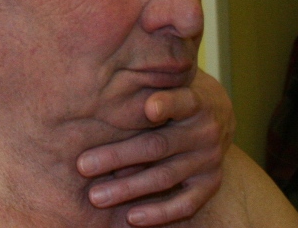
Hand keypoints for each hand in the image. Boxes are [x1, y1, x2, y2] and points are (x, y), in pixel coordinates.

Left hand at [77, 71, 232, 225]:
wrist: (215, 114)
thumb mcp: (165, 84)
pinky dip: (158, 213)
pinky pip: (185, 204)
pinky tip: (131, 217)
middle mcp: (204, 131)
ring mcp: (208, 159)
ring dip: (128, 188)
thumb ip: (142, 92)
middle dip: (117, 156)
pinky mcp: (210, 184)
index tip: (148, 108)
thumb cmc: (171, 95)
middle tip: (82, 166)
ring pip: (164, 176)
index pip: (180, 101)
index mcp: (194, 101)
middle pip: (156, 145)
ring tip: (96, 196)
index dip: (166, 104)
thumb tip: (96, 105)